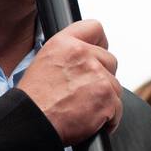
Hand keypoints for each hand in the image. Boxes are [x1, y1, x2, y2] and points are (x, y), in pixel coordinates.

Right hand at [16, 19, 121, 144]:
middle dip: (102, 77)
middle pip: (110, 61)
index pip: (94, 28)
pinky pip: (118, 108)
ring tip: (84, 109)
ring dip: (105, 99)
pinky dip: (109, 118)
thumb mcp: (45, 62)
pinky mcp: (107, 98)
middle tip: (85, 92)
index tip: (99, 54)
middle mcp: (83, 55)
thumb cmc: (34, 99)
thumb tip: (85, 58)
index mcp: (65, 44)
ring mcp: (98, 76)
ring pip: (115, 86)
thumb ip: (69, 55)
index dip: (99, 43)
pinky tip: (91, 120)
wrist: (32, 121)